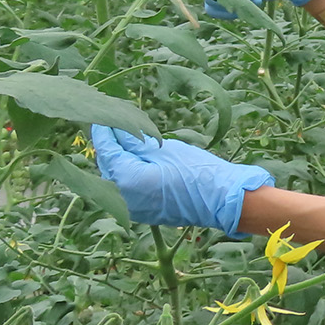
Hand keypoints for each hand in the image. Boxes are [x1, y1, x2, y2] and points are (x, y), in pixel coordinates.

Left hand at [89, 126, 271, 235]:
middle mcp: (122, 197)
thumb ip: (134, 140)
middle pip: (106, 163)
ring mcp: (132, 207)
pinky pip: (125, 189)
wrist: (220, 199)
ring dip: (119, 158)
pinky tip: (138, 159)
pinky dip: (128, 172)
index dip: (103, 129)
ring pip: (115, 177)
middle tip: (117, 122)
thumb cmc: (195, 171)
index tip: (105, 113)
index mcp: (126, 178)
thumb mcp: (163, 148)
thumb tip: (115, 127)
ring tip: (129, 138)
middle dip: (110, 143)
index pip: (105, 148)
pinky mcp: (142, 212)